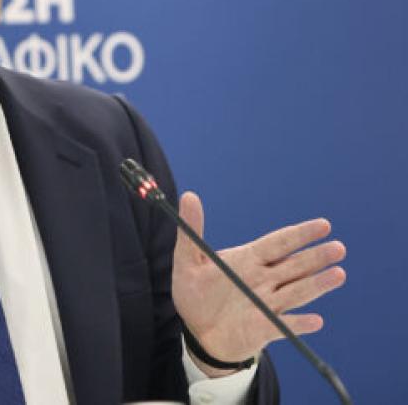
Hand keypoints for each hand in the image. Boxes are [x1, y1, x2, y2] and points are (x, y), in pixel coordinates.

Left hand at [171, 192, 346, 375]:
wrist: (197, 331)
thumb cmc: (195, 293)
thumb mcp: (188, 261)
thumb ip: (191, 230)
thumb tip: (188, 195)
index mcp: (249, 260)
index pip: (280, 243)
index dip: (301, 234)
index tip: (324, 226)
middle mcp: (264, 280)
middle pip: (295, 266)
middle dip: (316, 257)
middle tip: (338, 248)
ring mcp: (267, 304)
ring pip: (297, 291)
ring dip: (317, 284)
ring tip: (338, 275)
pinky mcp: (266, 328)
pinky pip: (285, 326)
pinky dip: (299, 324)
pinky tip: (315, 321)